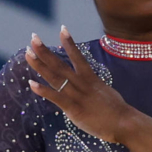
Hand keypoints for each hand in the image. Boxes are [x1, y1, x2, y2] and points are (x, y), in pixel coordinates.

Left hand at [26, 26, 132, 142]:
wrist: (124, 123)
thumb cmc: (117, 110)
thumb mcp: (105, 91)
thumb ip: (94, 86)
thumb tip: (90, 83)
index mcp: (91, 78)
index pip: (78, 56)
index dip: (69, 42)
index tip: (62, 28)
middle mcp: (82, 84)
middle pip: (60, 64)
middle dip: (45, 51)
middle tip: (33, 37)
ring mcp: (77, 96)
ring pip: (55, 77)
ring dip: (39, 65)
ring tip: (27, 53)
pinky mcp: (74, 109)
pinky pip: (56, 97)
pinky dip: (43, 90)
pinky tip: (31, 83)